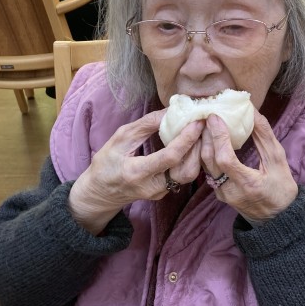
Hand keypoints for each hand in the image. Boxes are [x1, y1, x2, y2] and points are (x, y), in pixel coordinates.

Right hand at [68, 112, 203, 234]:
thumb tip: (169, 112)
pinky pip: (183, 177)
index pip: (170, 157)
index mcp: (137, 172)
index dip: (186, 139)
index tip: (197, 122)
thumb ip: (145, 125)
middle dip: (199, 147)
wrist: (100, 192)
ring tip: (199, 134)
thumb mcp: (120, 138)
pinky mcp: (164, 193)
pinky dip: (190, 160)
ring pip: (189, 176)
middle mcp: (152, 186)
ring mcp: (160, 192)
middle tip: (204, 126)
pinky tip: (190, 145)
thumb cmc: (106, 163)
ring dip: (198, 154)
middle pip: (187, 170)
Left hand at [200, 113, 297, 221]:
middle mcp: (229, 191)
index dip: (218, 137)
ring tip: (206, 122)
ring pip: (205, 165)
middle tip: (207, 113)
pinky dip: (207, 151)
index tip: (215, 118)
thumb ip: (264, 136)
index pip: (225, 160)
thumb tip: (252, 112)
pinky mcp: (217, 192)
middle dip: (207, 135)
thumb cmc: (281, 188)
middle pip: (210, 160)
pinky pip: (207, 169)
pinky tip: (209, 138)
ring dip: (204, 142)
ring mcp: (221, 193)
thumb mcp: (278, 161)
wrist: (276, 218)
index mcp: (247, 184)